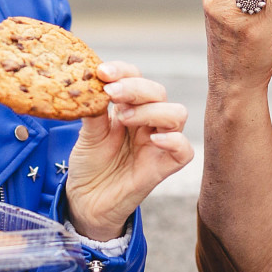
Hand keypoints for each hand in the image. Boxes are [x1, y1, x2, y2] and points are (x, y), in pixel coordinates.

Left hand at [64, 62, 194, 241]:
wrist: (86, 200)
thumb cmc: (90, 164)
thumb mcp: (87, 132)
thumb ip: (94, 109)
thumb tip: (91, 82)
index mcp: (129, 107)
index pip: (136, 77)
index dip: (123, 70)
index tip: (102, 72)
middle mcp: (147, 122)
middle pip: (158, 92)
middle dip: (135, 88)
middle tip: (111, 93)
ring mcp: (158, 143)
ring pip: (176, 114)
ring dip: (151, 110)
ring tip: (124, 119)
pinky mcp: (163, 167)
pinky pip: (185, 150)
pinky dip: (174, 141)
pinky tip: (153, 140)